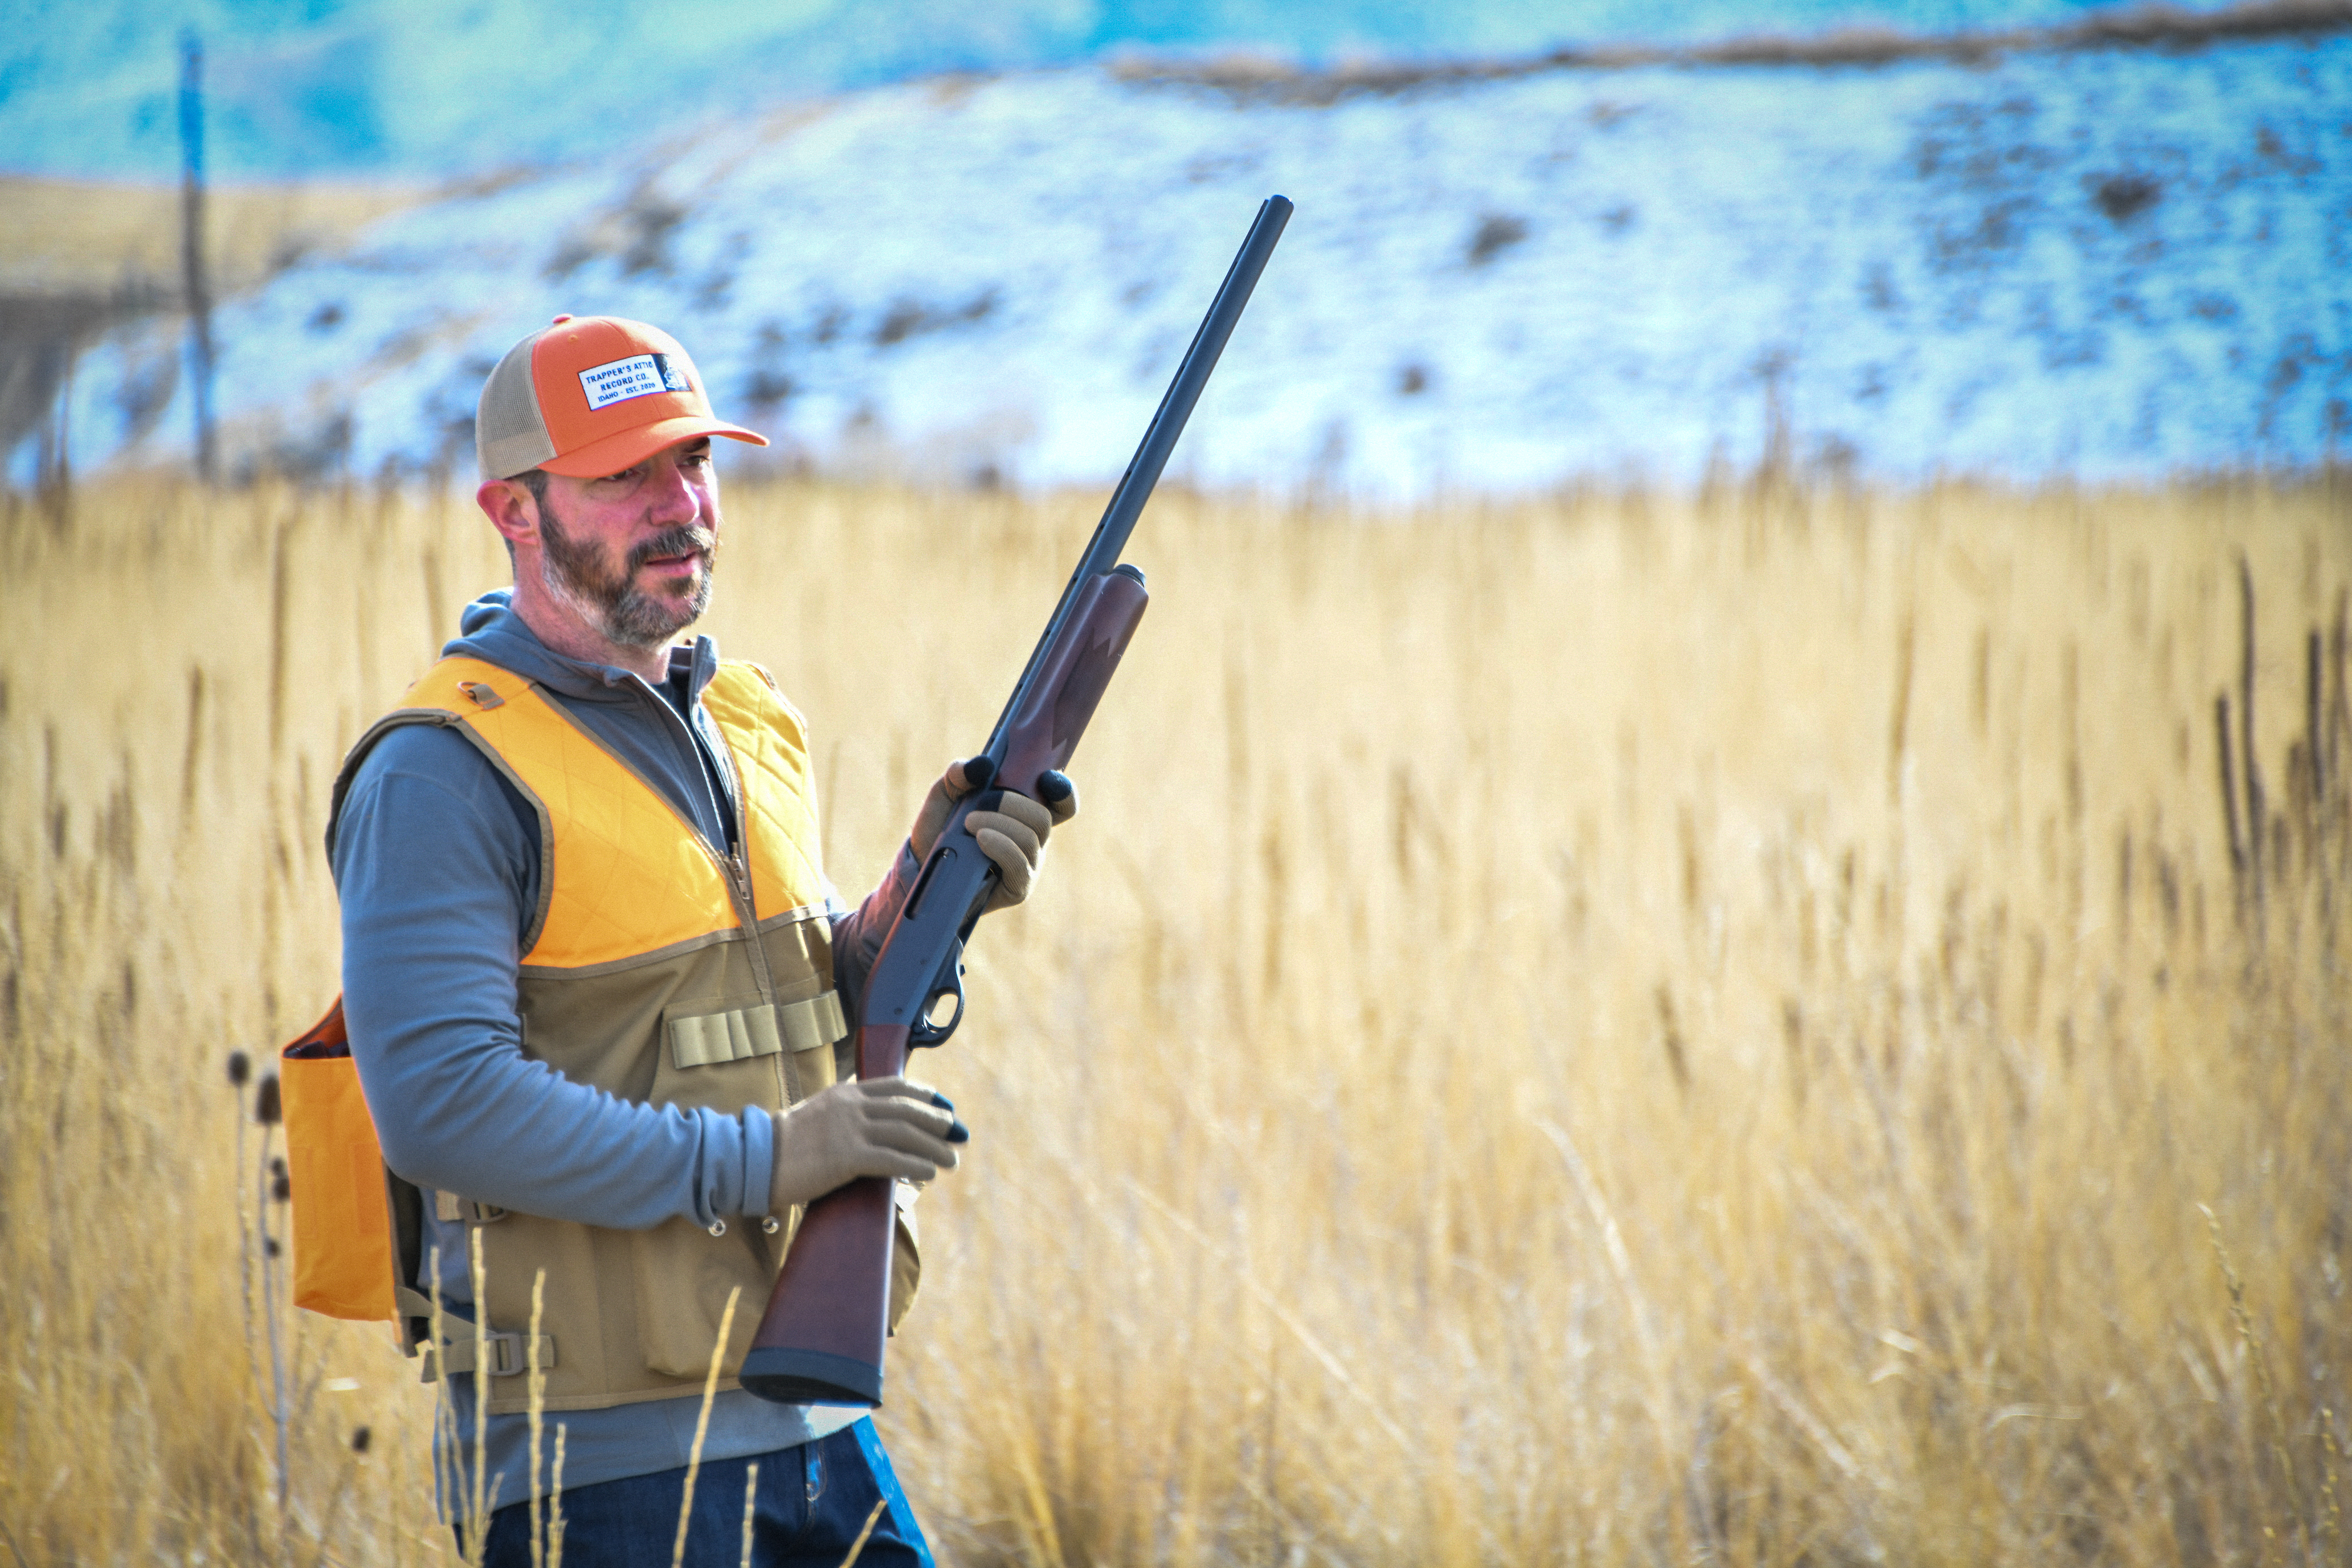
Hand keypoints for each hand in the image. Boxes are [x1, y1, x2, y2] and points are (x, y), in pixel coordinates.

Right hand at [768, 1078, 967, 1211]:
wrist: (755, 1158)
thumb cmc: (785, 1145)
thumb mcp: (818, 1115)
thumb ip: (845, 1114)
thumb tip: (871, 1126)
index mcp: (846, 1093)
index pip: (896, 1086)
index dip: (925, 1096)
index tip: (944, 1106)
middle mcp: (852, 1106)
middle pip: (908, 1109)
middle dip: (938, 1122)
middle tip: (958, 1134)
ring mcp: (849, 1129)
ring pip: (905, 1134)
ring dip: (934, 1148)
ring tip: (951, 1160)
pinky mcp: (846, 1156)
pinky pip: (891, 1159)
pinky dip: (915, 1165)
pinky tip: (929, 1174)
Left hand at [909, 757, 1079, 912]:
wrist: (919, 866)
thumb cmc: (939, 827)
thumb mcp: (945, 792)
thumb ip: (960, 773)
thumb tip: (984, 765)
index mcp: (1025, 815)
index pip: (1061, 804)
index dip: (1063, 791)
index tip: (1045, 777)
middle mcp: (1032, 840)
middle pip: (1044, 818)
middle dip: (1013, 804)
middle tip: (979, 804)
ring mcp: (1027, 865)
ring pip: (1031, 839)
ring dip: (998, 824)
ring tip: (968, 823)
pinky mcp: (1017, 888)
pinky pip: (1020, 866)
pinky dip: (1001, 847)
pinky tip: (980, 839)